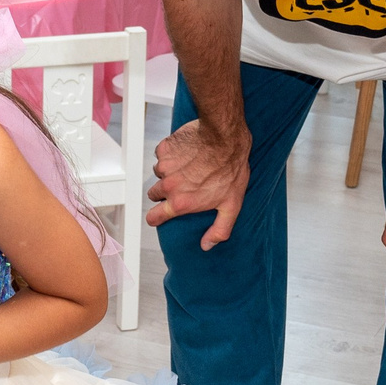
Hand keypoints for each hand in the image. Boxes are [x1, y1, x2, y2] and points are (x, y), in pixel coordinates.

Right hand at [147, 117, 250, 249]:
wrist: (225, 138)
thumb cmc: (231, 170)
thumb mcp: (231, 205)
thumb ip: (219, 229)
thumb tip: (207, 246)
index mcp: (180, 203)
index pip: (154, 217)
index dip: (155, 217)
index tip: (158, 215)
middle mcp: (168, 186)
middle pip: (154, 194)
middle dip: (165, 192)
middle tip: (182, 186)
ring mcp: (164, 166)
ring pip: (159, 173)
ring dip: (169, 171)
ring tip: (188, 166)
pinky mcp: (164, 148)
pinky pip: (162, 154)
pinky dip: (171, 154)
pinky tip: (186, 152)